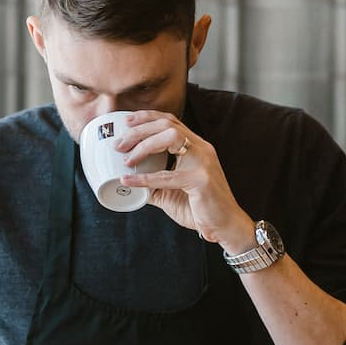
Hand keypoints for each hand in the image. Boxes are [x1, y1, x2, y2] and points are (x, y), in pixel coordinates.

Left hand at [115, 110, 254, 252]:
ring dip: (144, 145)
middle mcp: (202, 149)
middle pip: (167, 124)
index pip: (171, 121)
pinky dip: (145, 178)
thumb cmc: (202, 209)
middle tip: (119, 144)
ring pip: (170, 137)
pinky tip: (129, 180)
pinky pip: (167, 175)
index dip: (148, 117)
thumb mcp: (172, 192)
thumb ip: (153, 184)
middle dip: (139, 130)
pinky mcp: (201, 180)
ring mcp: (203, 162)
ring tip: (127, 159)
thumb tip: (128, 182)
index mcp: (197, 147)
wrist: (226, 227)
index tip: (127, 122)